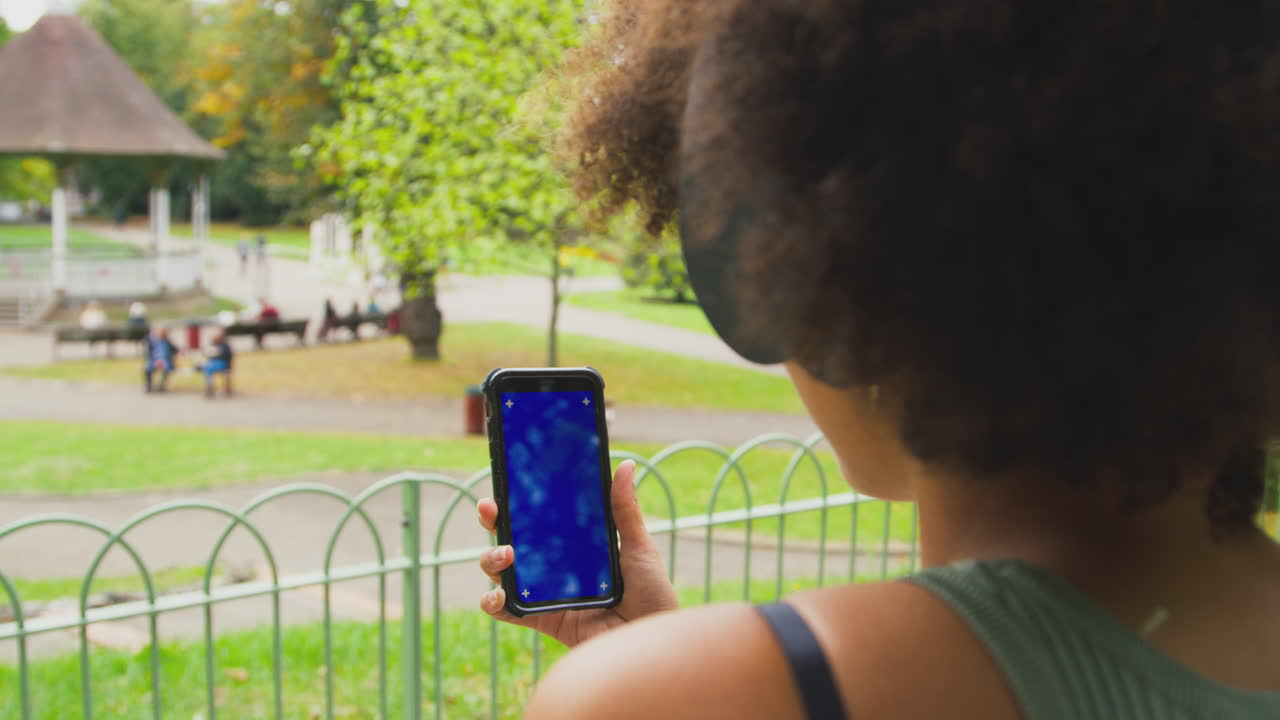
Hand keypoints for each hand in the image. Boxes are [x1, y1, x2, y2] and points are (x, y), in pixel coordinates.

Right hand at [476, 460, 678, 647]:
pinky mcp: (542, 621)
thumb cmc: (652, 594)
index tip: (503, 486)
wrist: (652, 639)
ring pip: (501, 573)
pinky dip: (493, 603)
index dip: (516, 504)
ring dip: (491, 560)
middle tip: (490, 511)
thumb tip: (627, 465)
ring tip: (505, 554)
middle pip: (510, 540)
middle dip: (493, 523)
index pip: (537, 520)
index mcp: (572, 546)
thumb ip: (625, 509)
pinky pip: (506, 613)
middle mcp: (553, 568)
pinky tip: (498, 594)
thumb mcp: (638, 546)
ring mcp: (544, 594)